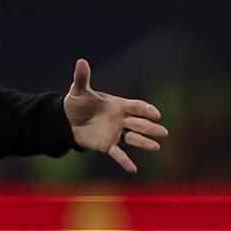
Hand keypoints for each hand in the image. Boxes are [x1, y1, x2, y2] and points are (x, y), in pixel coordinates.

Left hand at [62, 58, 167, 173]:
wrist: (67, 121)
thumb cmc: (77, 103)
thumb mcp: (79, 90)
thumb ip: (82, 78)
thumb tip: (81, 61)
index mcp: (118, 105)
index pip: (136, 107)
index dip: (146, 110)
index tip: (156, 114)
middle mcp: (120, 120)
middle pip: (139, 123)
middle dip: (150, 128)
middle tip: (163, 132)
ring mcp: (115, 134)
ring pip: (133, 139)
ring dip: (144, 143)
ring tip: (156, 147)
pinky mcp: (107, 146)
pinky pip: (118, 154)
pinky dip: (125, 162)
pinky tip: (133, 169)